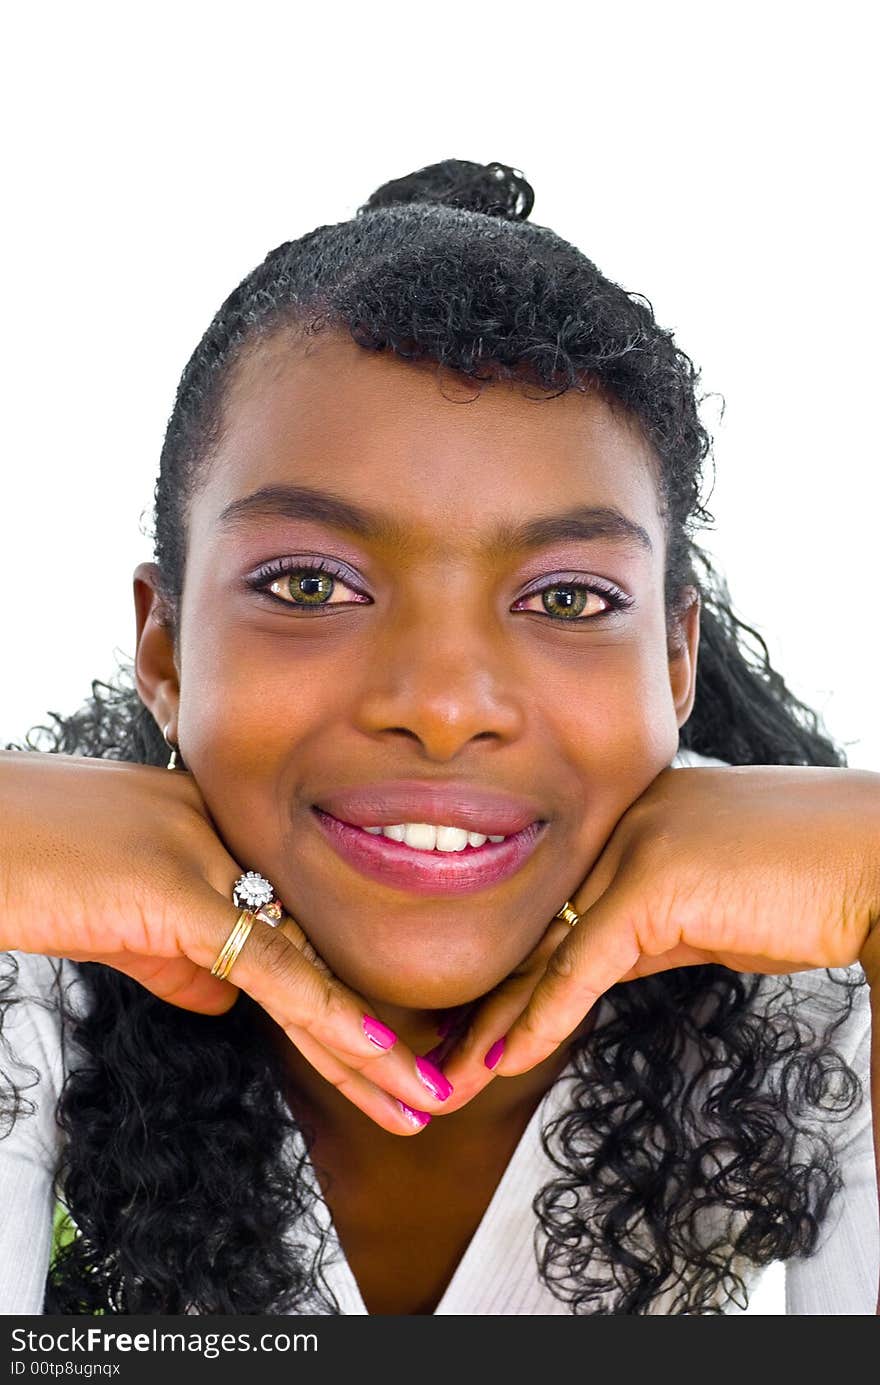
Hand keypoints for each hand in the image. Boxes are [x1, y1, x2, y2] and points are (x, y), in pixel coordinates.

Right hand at [0, 750, 450, 1134]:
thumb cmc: (22, 867)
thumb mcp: (113, 917)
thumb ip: (173, 955)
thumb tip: (226, 1003)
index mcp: (216, 840)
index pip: (296, 931)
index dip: (344, 996)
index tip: (389, 1050)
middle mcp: (227, 843)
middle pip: (317, 952)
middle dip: (374, 1032)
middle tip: (430, 1087)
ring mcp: (207, 862)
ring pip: (306, 967)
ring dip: (368, 1048)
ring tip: (422, 1100)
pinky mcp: (178, 891)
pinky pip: (265, 965)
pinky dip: (323, 1012)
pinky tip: (373, 1052)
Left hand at [439, 764, 879, 1099]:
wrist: (877, 863)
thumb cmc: (810, 886)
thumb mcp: (709, 909)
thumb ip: (649, 928)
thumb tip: (599, 968)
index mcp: (630, 817)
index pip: (554, 905)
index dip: (511, 969)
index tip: (474, 1021)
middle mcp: (619, 820)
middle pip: (535, 925)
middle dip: (484, 999)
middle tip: (433, 1057)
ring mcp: (633, 842)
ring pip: (545, 947)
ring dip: (494, 1022)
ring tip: (446, 1078)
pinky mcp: (653, 879)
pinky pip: (584, 962)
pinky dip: (543, 1016)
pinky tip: (505, 1060)